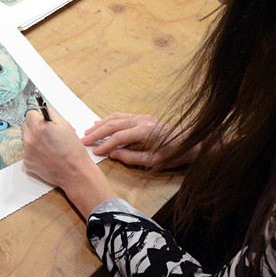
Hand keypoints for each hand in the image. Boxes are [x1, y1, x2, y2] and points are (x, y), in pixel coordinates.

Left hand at [22, 110, 116, 217]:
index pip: (30, 114)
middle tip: (47, 134)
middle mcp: (30, 138)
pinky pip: (27, 152)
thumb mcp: (65, 126)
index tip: (44, 122)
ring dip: (34, 139)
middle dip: (34, 127)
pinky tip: (46, 155)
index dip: (38, 117)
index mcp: (40, 127)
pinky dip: (34, 152)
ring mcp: (27, 151)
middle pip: (25, 126)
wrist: (74, 173)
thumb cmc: (73, 150)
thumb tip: (42, 109)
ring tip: (48, 147)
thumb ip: (51, 114)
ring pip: (26, 139)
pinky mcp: (27, 162)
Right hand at [81, 113, 197, 167]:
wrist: (191, 142)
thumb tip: (113, 154)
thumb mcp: (153, 161)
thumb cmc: (174, 154)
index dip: (105, 144)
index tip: (95, 152)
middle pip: (113, 124)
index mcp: (145, 131)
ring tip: (88, 132)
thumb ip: (131, 157)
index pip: (118, 137)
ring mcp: (141, 117)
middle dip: (97, 133)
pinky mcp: (142, 117)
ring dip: (100, 125)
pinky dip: (108, 120)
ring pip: (115, 118)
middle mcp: (141, 120)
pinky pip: (121, 116)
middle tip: (83, 140)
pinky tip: (100, 123)